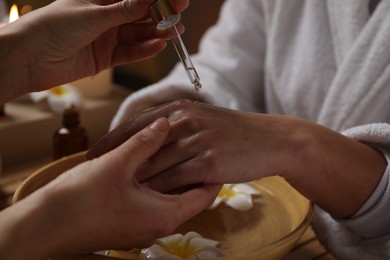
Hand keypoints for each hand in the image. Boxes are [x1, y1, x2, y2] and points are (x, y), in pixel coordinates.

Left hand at [0, 0, 187, 100]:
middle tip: (178, 16)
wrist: (31, 59)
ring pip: (136, 35)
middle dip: (159, 16)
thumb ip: (125, 10)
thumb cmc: (54, 27)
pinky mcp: (105, 58)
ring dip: (155, 34)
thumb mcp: (94, 15)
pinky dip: (144, 51)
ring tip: (174, 33)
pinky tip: (158, 46)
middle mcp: (104, 18)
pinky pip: (129, 53)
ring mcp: (105, 38)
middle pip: (138, 16)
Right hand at [0, 117, 219, 258]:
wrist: (44, 227)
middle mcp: (157, 227)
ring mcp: (142, 230)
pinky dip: (158, 189)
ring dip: (174, 180)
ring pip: (169, 202)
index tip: (218, 155)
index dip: (213, 173)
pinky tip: (151, 171)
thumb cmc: (81, 197)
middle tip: (201, 151)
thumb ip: (145, 141)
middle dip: (195, 175)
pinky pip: (152, 207)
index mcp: (164, 215)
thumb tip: (165, 123)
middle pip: (188, 199)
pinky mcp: (127, 227)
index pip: (204, 195)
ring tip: (179, 156)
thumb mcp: (117, 164)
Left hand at [89, 100, 293, 187]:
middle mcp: (184, 121)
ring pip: (154, 166)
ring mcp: (196, 142)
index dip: (110, 142)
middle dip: (115, 164)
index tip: (91, 155)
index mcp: (179, 108)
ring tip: (114, 194)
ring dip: (133, 182)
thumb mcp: (202, 118)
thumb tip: (147, 142)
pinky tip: (146, 202)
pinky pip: (174, 181)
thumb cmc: (234, 131)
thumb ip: (174, 126)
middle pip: (139, 147)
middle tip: (95, 179)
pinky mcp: (208, 163)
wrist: (271, 140)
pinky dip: (158, 193)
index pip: (134, 125)